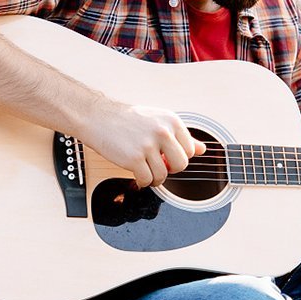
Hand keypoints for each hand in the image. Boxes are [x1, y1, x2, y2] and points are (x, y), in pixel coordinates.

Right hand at [80, 100, 205, 187]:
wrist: (98, 117)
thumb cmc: (126, 119)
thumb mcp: (157, 120)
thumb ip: (180, 135)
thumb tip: (202, 149)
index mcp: (171, 120)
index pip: (190, 150)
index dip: (178, 157)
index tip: (167, 156)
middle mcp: (162, 131)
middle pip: (181, 165)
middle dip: (170, 169)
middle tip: (158, 165)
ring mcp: (148, 145)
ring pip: (163, 175)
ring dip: (154, 178)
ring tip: (145, 170)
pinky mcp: (134, 158)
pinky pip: (147, 180)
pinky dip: (142, 182)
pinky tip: (136, 174)